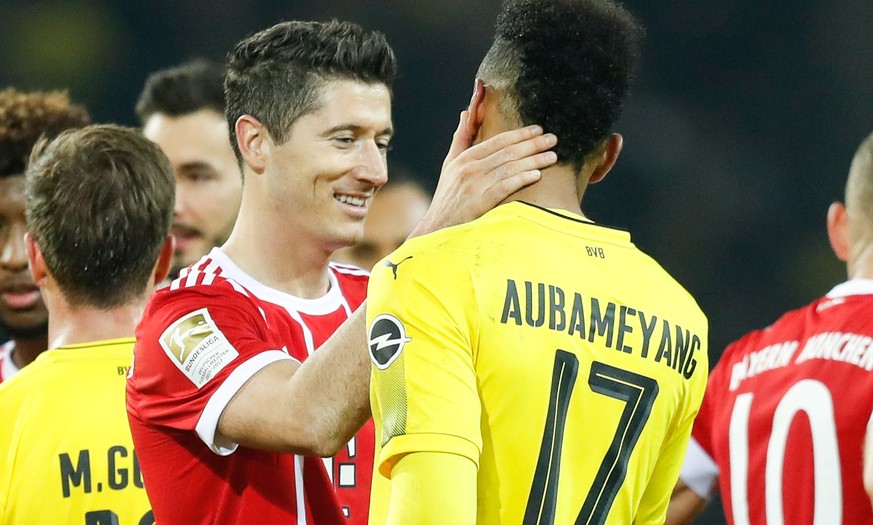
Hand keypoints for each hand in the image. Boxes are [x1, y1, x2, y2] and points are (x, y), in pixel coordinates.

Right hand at [410, 80, 557, 236]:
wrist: (437, 226)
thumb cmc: (447, 196)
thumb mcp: (450, 164)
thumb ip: (460, 139)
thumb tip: (465, 113)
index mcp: (465, 157)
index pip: (498, 141)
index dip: (520, 134)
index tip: (538, 130)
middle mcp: (470, 168)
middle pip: (507, 152)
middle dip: (533, 144)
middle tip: (553, 139)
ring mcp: (475, 184)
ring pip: (509, 167)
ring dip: (533, 160)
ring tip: (552, 156)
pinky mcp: (479, 202)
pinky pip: (505, 187)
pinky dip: (521, 179)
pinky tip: (536, 175)